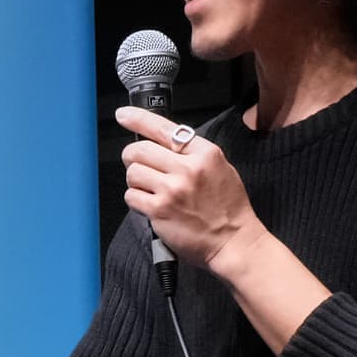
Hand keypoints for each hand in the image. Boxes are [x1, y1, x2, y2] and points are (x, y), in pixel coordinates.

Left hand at [113, 105, 261, 272]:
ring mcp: (172, 189)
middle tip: (138, 165)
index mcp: (205, 153)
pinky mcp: (160, 210)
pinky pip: (131, 196)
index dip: (138, 119)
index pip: (163, 128)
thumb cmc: (228, 208)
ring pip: (132, 172)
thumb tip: (162, 143)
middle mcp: (188, 168)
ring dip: (135, 181)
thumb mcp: (220, 168)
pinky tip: (151, 205)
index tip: (123, 115)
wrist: (234, 241)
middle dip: (132, 157)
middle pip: (140, 150)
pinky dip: (136, 200)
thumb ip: (192, 154)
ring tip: (151, 190)